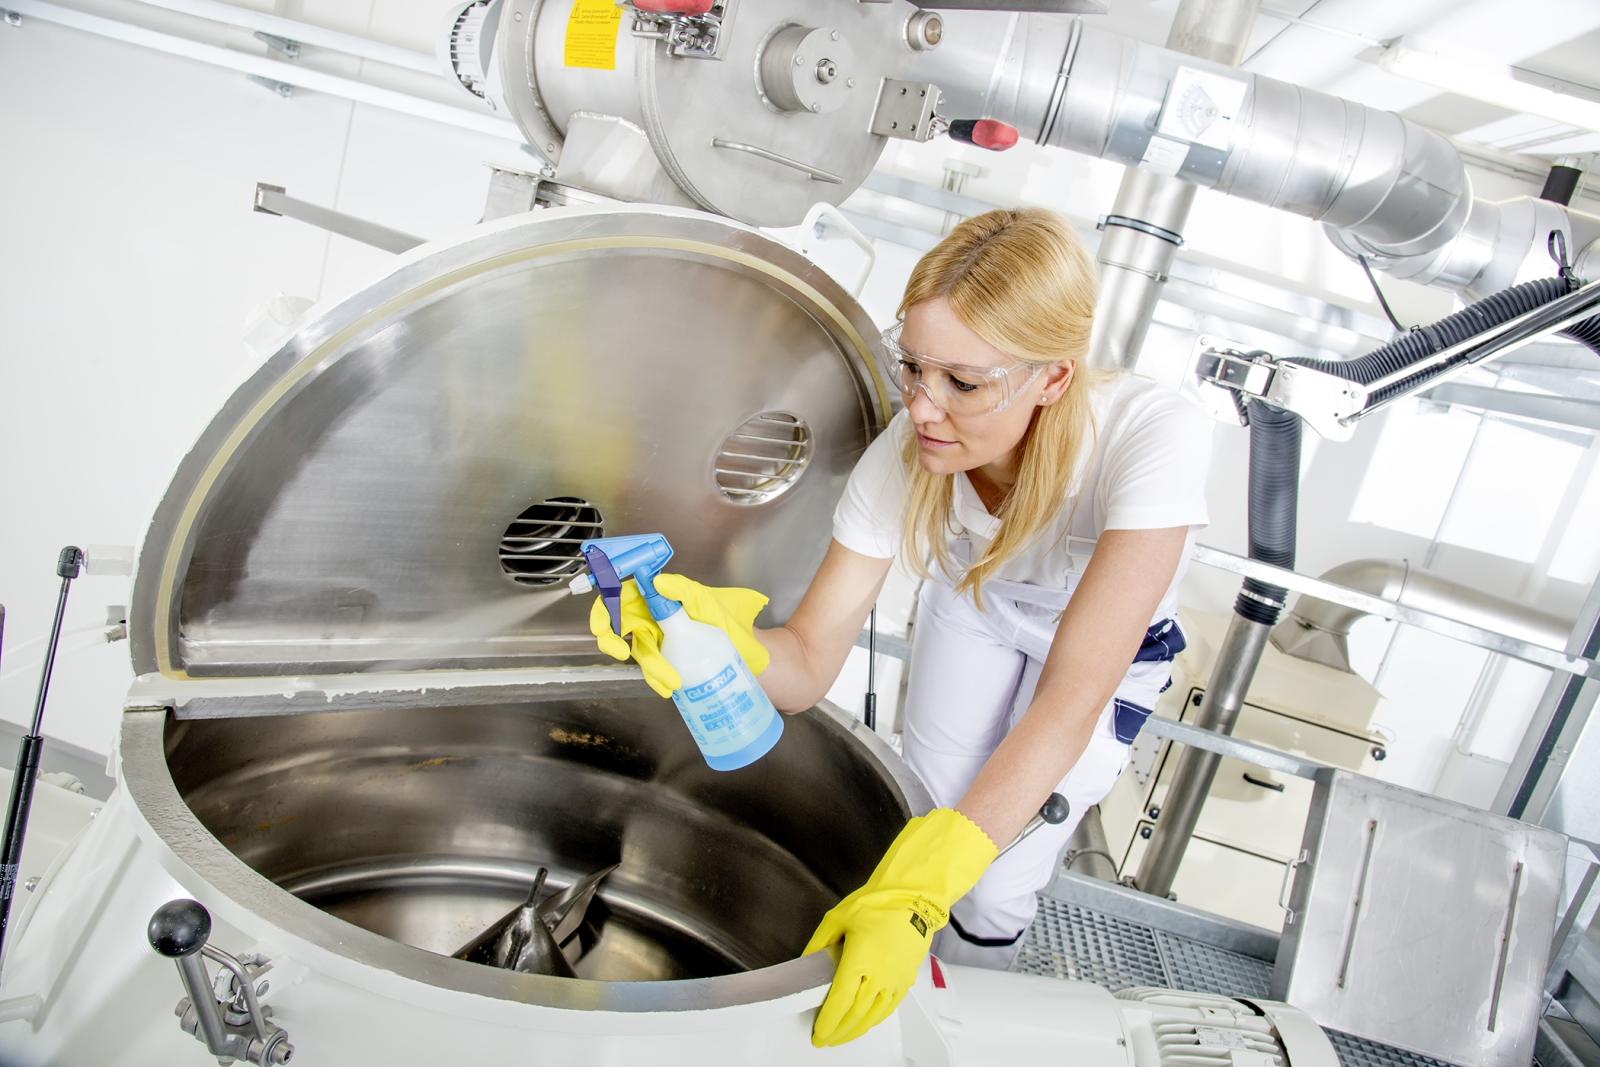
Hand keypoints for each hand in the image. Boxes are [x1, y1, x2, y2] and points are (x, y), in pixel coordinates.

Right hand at [587, 573, 770, 697]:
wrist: (781, 671)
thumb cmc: (754, 639)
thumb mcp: (720, 612)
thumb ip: (690, 595)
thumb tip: (658, 582)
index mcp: (675, 600)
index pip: (633, 592)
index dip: (611, 598)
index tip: (606, 609)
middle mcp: (671, 620)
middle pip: (626, 621)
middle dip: (611, 633)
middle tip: (616, 647)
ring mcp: (676, 645)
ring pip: (643, 651)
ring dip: (648, 666)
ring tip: (671, 681)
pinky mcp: (682, 668)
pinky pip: (658, 672)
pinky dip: (658, 680)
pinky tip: (670, 687)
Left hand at [803, 808, 997, 1046]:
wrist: (913, 898)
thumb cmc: (878, 904)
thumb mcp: (838, 918)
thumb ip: (819, 943)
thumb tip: (806, 962)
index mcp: (859, 959)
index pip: (839, 1001)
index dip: (827, 1022)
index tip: (818, 1032)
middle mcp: (879, 974)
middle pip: (854, 1014)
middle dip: (837, 1032)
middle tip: (824, 1040)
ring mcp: (894, 979)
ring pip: (872, 1016)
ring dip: (855, 1031)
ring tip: (841, 1037)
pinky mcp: (906, 979)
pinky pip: (889, 1008)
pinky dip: (874, 1020)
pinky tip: (865, 1023)